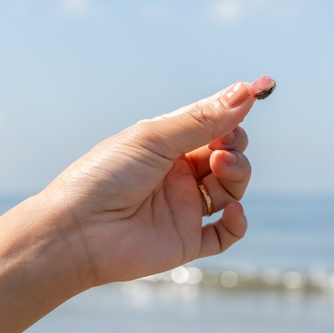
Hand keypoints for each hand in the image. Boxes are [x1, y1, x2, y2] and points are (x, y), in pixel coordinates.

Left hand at [44, 78, 273, 285]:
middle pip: (228, 156)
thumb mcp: (155, 138)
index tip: (257, 94)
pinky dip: (237, 222)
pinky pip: (225, 234)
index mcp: (168, 146)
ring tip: (221, 167)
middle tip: (224, 146)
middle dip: (235, 146)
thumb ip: (202, 119)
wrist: (76, 232)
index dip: (234, 114)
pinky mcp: (186, 241)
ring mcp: (184, 208)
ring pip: (231, 190)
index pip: (213, 127)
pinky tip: (233, 210)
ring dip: (237, 175)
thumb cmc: (105, 176)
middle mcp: (179, 175)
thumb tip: (246, 91)